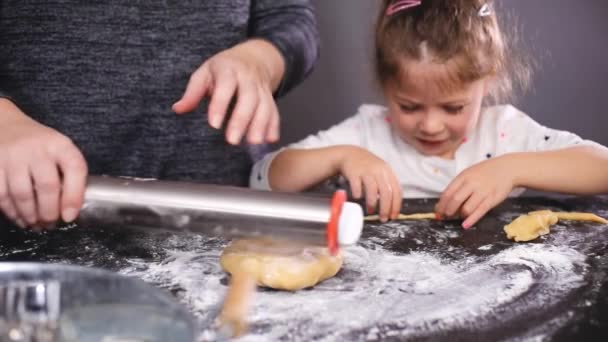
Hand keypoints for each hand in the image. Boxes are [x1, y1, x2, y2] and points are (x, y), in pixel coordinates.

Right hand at [0, 103, 87, 228]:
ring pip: (22, 194)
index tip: (69, 217)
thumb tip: (70, 211)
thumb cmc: (39, 145)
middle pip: (47, 186)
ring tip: (35, 224)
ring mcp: (12, 156)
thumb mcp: (60, 150)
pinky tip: (18, 217)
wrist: (4, 125)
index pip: (75, 169)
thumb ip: (69, 174)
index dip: (74, 196)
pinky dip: (10, 211)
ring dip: (30, 215)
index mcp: (60, 145)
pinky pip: (1, 194)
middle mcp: (37, 148)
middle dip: (49, 212)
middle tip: (50, 224)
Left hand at [172, 40, 283, 144]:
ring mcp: (262, 88)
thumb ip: (193, 92)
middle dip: (241, 120)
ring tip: (253, 142)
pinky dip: (274, 126)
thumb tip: (178, 109)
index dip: (220, 105)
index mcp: (229, 70)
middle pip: (249, 98)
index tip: (214, 124)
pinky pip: (275, 111)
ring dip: (261, 125)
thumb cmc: (223, 68)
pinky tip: (270, 139)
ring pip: (265, 106)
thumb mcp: (205, 72)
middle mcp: (248, 78)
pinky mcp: (270, 98)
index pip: (225, 86)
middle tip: (232, 140)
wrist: (253, 58)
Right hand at [339, 147, 401, 221]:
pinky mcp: (354, 173)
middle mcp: (378, 171)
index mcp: (388, 172)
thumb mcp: (380, 172)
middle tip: (383, 218)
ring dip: (372, 203)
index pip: (396, 191)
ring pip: (372, 190)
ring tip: (370, 211)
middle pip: (386, 192)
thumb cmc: (367, 167)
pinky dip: (358, 195)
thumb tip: (391, 207)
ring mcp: (366, 171)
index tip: (393, 216)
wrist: (351, 154)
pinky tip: (358, 197)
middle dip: (385, 208)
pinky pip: (357, 187)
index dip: (396, 205)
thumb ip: (387, 185)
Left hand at [435, 156, 515, 228]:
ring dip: (460, 215)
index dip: (441, 204)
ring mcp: (483, 192)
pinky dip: (471, 220)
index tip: (438, 212)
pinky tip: (465, 225)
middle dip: (448, 211)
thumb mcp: (468, 174)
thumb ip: (457, 187)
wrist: (507, 168)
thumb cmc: (484, 173)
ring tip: (460, 216)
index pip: (448, 192)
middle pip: (455, 201)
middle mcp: (472, 183)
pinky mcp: (492, 199)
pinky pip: (479, 212)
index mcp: (463, 177)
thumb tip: (442, 203)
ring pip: (466, 208)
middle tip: (446, 216)